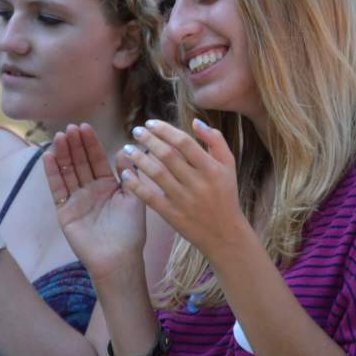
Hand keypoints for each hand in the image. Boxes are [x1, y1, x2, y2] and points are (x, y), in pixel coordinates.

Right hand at [44, 124, 146, 280]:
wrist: (118, 258)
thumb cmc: (131, 231)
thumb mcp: (134, 198)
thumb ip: (129, 174)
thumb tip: (124, 150)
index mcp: (107, 186)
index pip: (97, 159)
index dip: (91, 144)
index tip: (85, 126)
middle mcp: (90, 190)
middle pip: (80, 162)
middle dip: (75, 145)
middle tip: (69, 127)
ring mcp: (76, 200)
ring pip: (67, 172)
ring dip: (62, 154)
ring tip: (58, 137)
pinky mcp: (64, 211)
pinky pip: (57, 189)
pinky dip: (52, 173)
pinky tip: (48, 156)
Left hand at [120, 118, 249, 257]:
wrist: (225, 234)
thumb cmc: (225, 195)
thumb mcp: (229, 165)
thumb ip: (215, 140)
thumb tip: (195, 121)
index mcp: (211, 168)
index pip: (184, 142)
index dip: (165, 130)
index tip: (150, 123)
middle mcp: (198, 183)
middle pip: (168, 156)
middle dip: (149, 140)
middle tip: (136, 131)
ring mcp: (184, 200)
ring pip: (157, 174)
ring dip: (139, 159)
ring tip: (128, 149)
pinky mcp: (173, 215)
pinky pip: (150, 198)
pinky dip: (136, 185)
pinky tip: (126, 174)